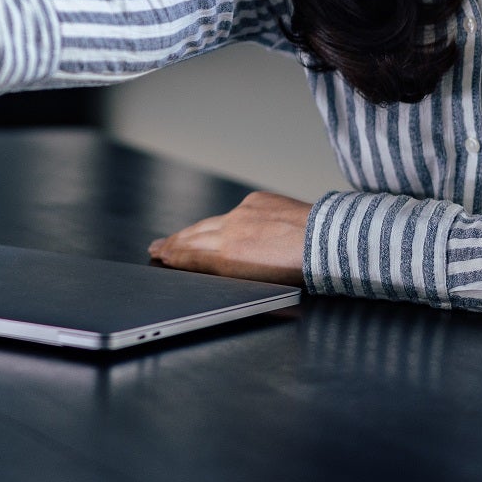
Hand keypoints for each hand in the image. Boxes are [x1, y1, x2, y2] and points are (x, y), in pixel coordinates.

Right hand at [147, 191, 311, 284]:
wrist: (325, 242)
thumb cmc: (299, 271)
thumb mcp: (257, 281)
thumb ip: (228, 271)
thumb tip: (211, 266)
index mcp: (228, 255)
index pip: (191, 254)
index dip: (173, 255)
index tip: (159, 256)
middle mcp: (230, 230)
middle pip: (194, 236)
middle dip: (173, 243)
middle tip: (157, 247)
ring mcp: (243, 212)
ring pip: (211, 222)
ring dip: (192, 231)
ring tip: (177, 236)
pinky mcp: (258, 200)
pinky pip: (236, 211)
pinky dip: (224, 220)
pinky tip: (218, 224)